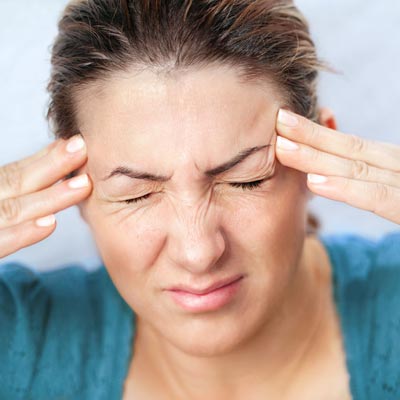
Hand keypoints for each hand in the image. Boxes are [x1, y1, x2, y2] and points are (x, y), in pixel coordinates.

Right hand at [0, 135, 91, 257]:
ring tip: (82, 184)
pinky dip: (19, 235)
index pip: (9, 177)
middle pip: (9, 185)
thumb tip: (44, 194)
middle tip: (82, 147)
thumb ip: (9, 200)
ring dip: (46, 198)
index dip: (41, 161)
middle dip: (48, 166)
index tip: (69, 146)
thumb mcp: (1, 214)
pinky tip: (49, 224)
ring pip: (6, 210)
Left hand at [275, 109, 399, 224]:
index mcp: (393, 165)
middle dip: (310, 137)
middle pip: (350, 150)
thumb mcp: (394, 190)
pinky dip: (345, 188)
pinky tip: (314, 182)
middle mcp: (398, 168)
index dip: (316, 135)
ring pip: (356, 169)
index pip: (351, 146)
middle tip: (277, 121)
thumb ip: (369, 181)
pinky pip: (377, 196)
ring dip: (317, 158)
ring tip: (283, 148)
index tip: (283, 121)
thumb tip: (320, 174)